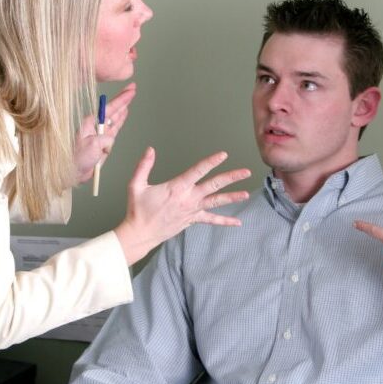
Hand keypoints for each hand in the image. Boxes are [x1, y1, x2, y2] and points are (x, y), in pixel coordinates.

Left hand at [74, 83, 136, 184]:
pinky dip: (120, 120)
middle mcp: (95, 126)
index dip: (121, 99)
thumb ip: (105, 139)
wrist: (72, 172)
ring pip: (115, 117)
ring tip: (130, 97)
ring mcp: (100, 134)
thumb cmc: (76, 158)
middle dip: (124, 99)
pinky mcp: (103, 142)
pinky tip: (124, 115)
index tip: (130, 91)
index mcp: (90, 123)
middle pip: (113, 109)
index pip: (109, 108)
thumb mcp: (92, 146)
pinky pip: (114, 129)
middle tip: (132, 88)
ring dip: (123, 107)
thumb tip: (110, 140)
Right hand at [114, 148, 250, 264]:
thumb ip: (143, 166)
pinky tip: (237, 223)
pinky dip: (224, 222)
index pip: (198, 171)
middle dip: (231, 177)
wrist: (140, 234)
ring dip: (232, 197)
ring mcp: (192, 210)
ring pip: (216, 202)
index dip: (211, 162)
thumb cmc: (137, 209)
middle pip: (214, 185)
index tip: (223, 155)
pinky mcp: (192, 220)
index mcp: (177, 187)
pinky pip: (211, 220)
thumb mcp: (136, 185)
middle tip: (246, 172)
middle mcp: (188, 198)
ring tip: (246, 194)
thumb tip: (150, 150)